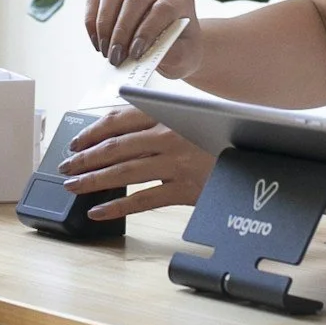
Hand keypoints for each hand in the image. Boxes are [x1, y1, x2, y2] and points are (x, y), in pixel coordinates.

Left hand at [59, 103, 214, 218]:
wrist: (260, 157)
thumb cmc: (223, 135)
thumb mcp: (193, 116)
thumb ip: (161, 119)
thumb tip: (120, 129)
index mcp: (169, 113)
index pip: (120, 119)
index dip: (92, 131)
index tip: (76, 142)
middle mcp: (170, 136)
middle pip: (115, 147)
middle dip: (84, 158)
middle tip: (66, 167)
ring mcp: (176, 164)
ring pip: (123, 173)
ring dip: (92, 180)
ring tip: (74, 187)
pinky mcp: (185, 191)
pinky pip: (142, 200)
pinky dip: (116, 206)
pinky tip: (98, 211)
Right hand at [84, 0, 203, 80]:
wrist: (176, 46)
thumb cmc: (181, 50)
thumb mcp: (184, 58)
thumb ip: (170, 54)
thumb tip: (146, 55)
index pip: (162, 8)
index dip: (147, 30)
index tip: (136, 53)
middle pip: (135, 0)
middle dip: (122, 31)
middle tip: (116, 57)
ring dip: (105, 25)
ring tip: (106, 52)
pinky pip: (96, 0)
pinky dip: (92, 22)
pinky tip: (98, 43)